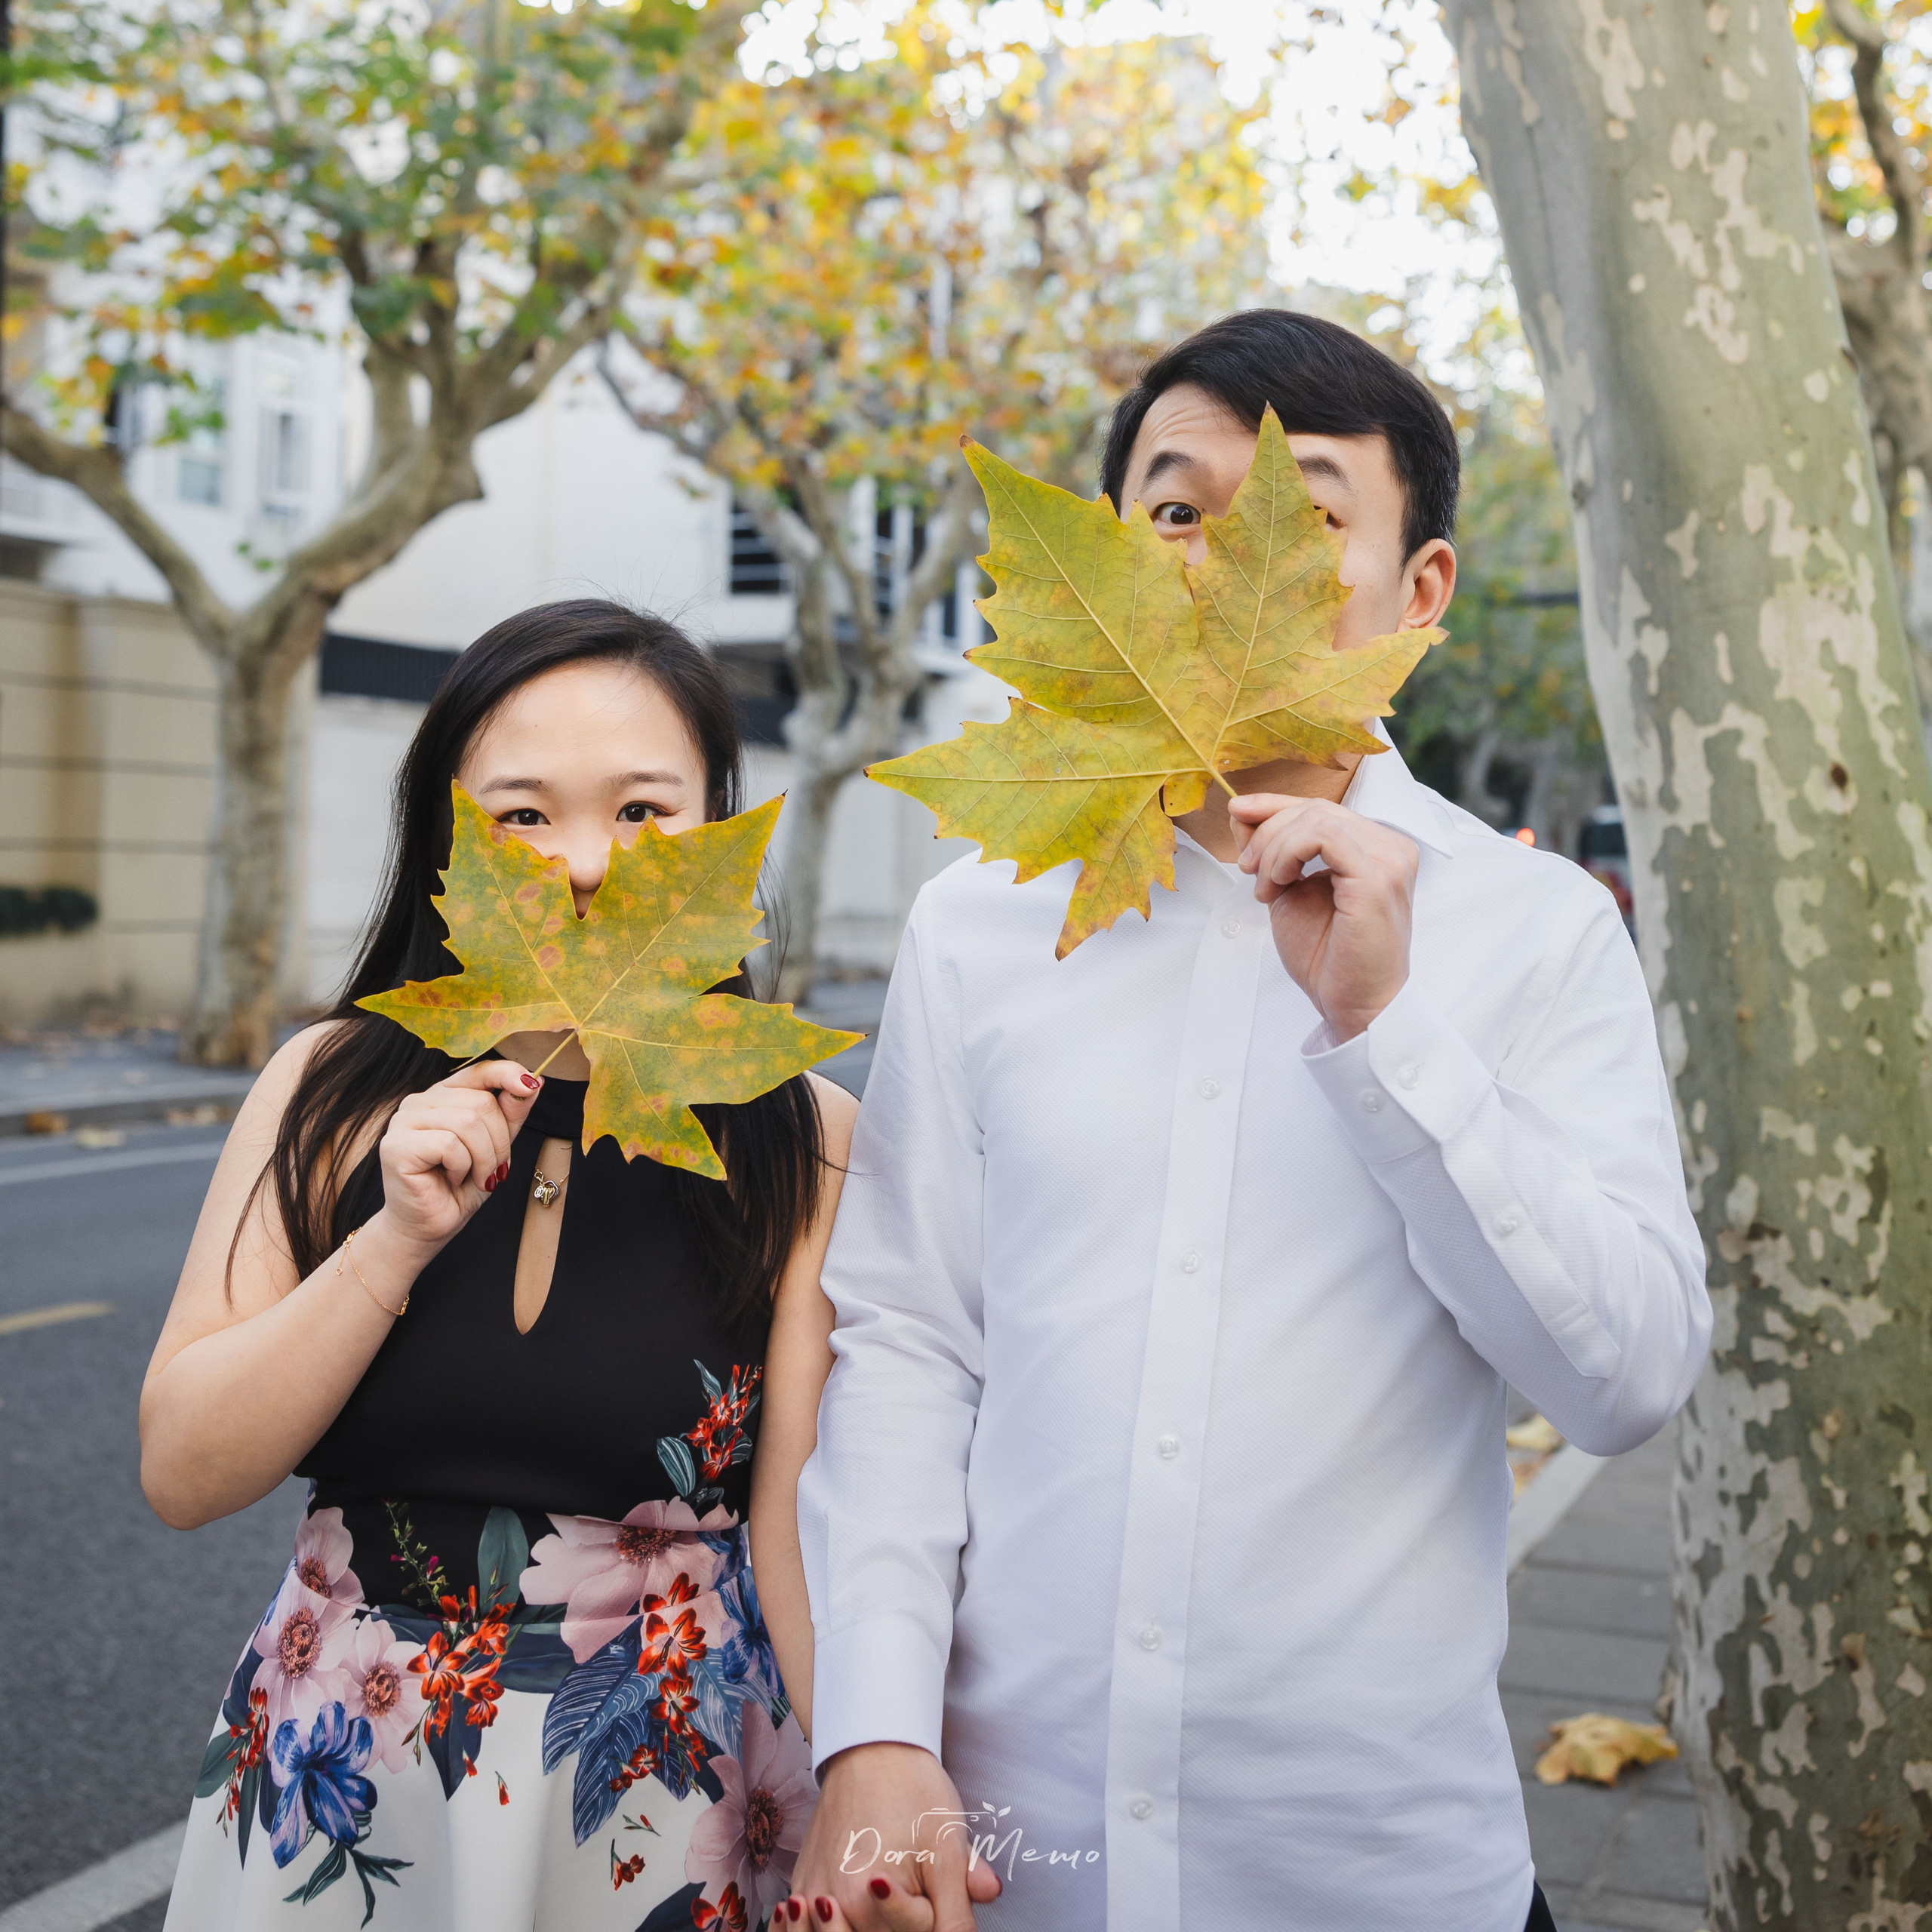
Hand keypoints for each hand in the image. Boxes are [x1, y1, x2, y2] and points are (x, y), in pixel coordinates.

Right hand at [378, 1060, 542, 1252]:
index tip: (532, 1085)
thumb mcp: (496, 1147)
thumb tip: (534, 1081)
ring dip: (484, 1158)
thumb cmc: (460, 1187)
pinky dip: (463, 1167)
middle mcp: (418, 1102)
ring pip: (468, 1122)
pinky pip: (449, 1144)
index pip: (479, 1071)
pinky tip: (452, 1179)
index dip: (508, 1074)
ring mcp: (402, 1121)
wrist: (428, 1228)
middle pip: (480, 1102)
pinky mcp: (396, 1145)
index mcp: (442, 1096)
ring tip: (476, 1177)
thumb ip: (510, 1114)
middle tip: (493, 1170)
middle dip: (499, 1141)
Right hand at [791, 1743, 1002, 1931]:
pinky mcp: (801, 1884)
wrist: (871, 1750)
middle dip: (900, 1924)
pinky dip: (824, 1927)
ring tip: (873, 1891)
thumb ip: (960, 1905)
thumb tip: (974, 1923)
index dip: (930, 1915)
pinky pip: (809, 1927)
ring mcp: (813, 1895)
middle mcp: (835, 1904)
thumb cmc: (912, 1792)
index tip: (929, 1887)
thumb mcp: (948, 1849)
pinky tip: (836, 1910)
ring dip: (858, 1928)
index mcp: (872, 1900)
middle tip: (906, 1886)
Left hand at [1229, 794, 1417, 1041]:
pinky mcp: (1378, 876)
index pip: (1321, 808)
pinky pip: (1324, 835)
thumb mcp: (1287, 890)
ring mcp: (1390, 859)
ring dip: (1274, 848)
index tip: (1237, 812)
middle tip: (1247, 870)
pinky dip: (1288, 853)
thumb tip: (1240, 808)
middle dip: (1268, 832)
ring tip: (1264, 887)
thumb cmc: (1327, 958)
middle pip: (1316, 808)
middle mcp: (1391, 847)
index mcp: (1375, 848)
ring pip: (1317, 817)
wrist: (1352, 1005)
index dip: (1274, 805)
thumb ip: (1272, 849)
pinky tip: (1279, 883)